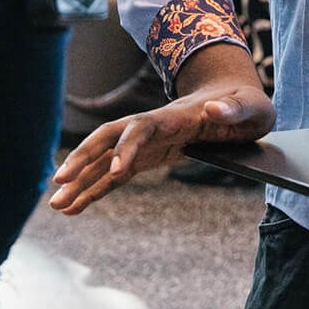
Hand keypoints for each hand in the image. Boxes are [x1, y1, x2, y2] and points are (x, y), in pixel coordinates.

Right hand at [49, 75, 273, 214]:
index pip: (143, 127)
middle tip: (59, 182)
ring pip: (105, 159)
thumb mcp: (252, 106)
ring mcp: (147, 143)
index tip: (116, 169)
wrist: (236, 99)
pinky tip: (73, 209)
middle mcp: (153, 127)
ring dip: (80, 180)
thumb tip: (214, 107)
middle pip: (109, 138)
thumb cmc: (246, 104)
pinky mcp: (148, 158)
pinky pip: (114, 176)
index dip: (128, 146)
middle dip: (83, 157)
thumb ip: (235, 108)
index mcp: (177, 115)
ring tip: (55, 206)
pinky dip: (94, 191)